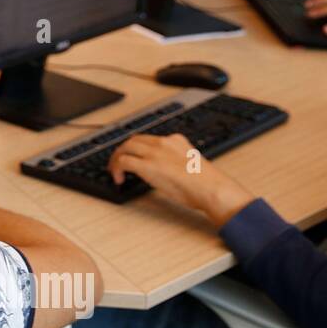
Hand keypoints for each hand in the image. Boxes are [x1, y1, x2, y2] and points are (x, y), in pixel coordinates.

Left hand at [107, 134, 254, 226]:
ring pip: (125, 148)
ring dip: (116, 159)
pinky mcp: (147, 165)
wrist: (212, 188)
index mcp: (175, 140)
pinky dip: (116, 169)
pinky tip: (119, 179)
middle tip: (117, 162)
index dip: (136, 148)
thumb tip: (165, 170)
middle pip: (133, 140)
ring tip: (114, 171)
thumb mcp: (190, 163)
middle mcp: (163, 143)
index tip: (132, 155)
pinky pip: (123, 162)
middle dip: (122, 150)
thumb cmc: (206, 183)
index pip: (149, 138)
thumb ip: (176, 161)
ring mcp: (154, 153)